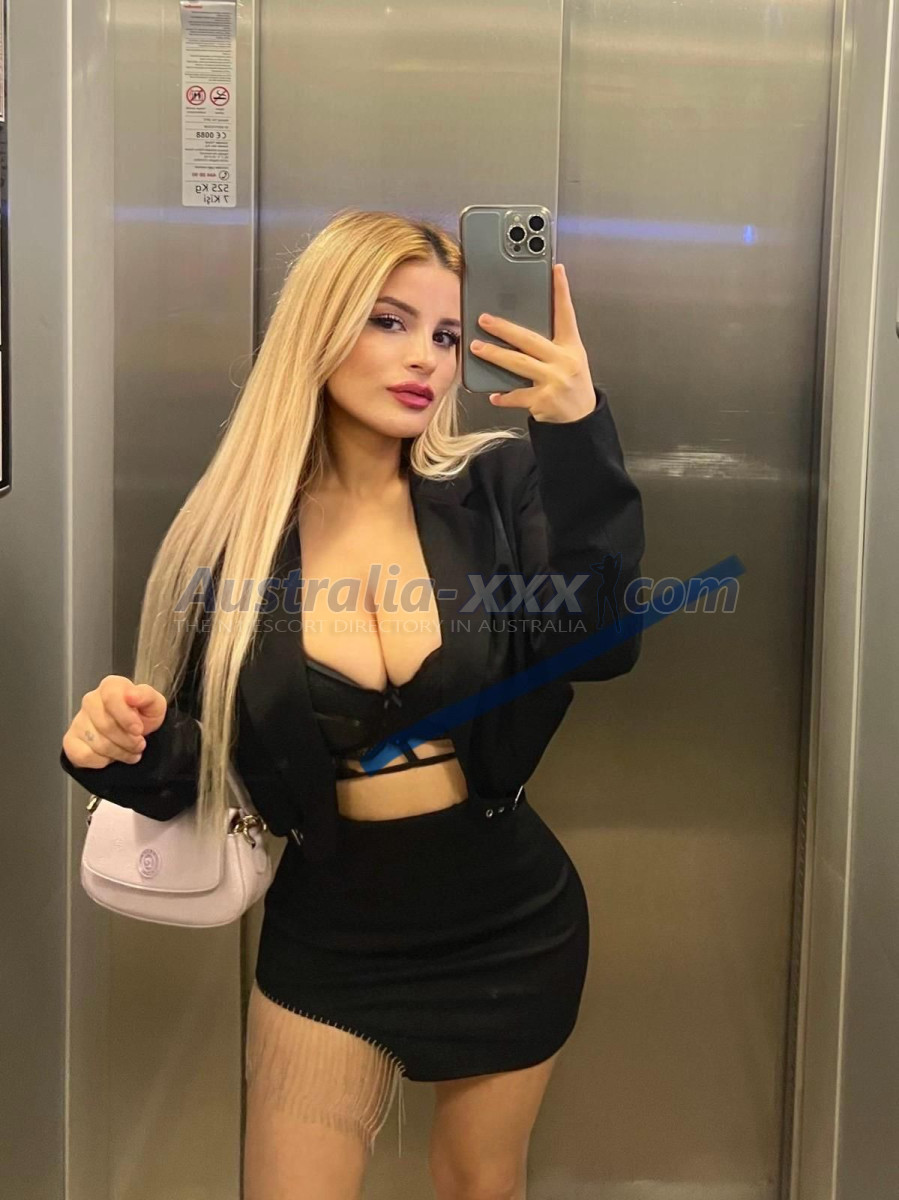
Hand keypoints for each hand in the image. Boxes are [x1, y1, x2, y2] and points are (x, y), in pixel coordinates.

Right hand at [61, 675, 167, 768]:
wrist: (134, 735)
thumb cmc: (143, 716)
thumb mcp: (154, 705)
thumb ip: (146, 696)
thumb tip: (131, 695)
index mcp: (110, 686)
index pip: (111, 698)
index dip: (126, 718)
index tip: (139, 730)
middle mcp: (90, 700)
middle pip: (105, 725)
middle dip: (128, 740)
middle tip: (139, 744)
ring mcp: (78, 721)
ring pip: (98, 743)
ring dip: (120, 753)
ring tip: (130, 751)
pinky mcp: (70, 741)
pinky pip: (84, 756)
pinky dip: (103, 761)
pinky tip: (111, 756)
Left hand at [469, 263, 596, 422]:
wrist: (582, 419)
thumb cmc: (572, 384)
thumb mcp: (570, 359)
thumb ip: (551, 344)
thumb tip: (517, 330)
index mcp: (571, 347)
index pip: (566, 314)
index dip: (561, 291)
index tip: (555, 269)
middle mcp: (564, 361)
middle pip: (529, 339)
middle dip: (504, 328)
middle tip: (484, 319)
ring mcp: (554, 381)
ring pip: (518, 364)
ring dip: (494, 355)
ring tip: (476, 347)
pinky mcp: (543, 401)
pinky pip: (516, 395)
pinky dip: (503, 396)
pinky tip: (493, 394)